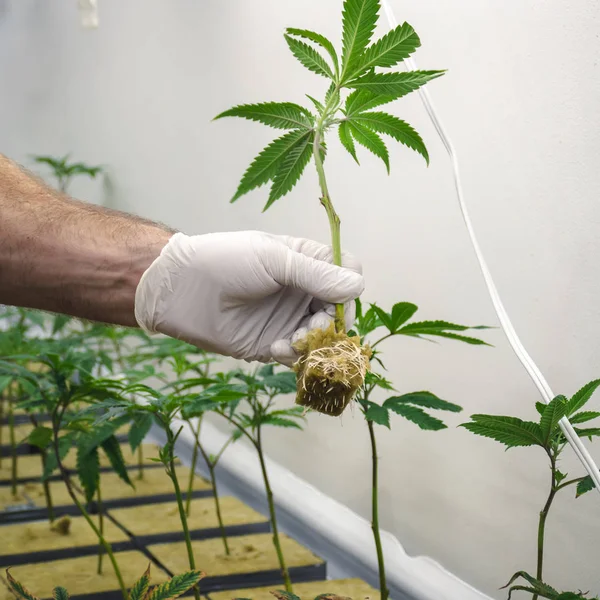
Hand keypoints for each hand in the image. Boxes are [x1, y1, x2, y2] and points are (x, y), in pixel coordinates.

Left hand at [134, 231, 363, 364]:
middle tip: (316, 326)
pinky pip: (299, 355)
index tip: (338, 297)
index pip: (346, 273)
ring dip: (315, 341)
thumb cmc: (225, 262)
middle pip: (340, 309)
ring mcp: (289, 318)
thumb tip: (359, 286)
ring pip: (323, 336)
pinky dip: (295, 355)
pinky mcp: (274, 344)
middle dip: (333, 321)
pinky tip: (275, 349)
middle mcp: (302, 290)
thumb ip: (316, 274)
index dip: (348, 287)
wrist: (181, 291)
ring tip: (294, 340)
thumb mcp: (273, 260)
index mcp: (306, 261)